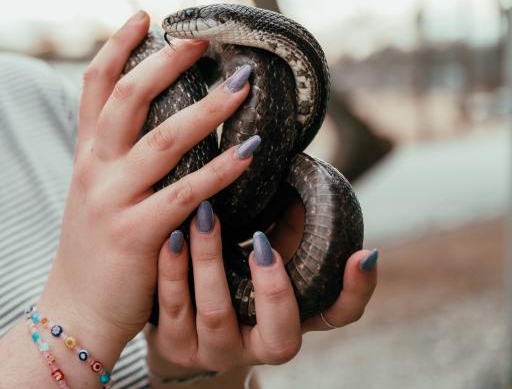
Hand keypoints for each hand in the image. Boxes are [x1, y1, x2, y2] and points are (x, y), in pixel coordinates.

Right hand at [38, 11, 257, 362]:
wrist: (74, 311)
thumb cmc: (96, 250)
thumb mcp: (95, 193)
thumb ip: (116, 157)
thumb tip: (155, 121)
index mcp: (87, 155)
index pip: (95, 87)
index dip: (117, 46)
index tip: (144, 15)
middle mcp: (95, 169)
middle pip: (127, 99)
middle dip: (165, 62)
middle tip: (203, 38)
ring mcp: (112, 200)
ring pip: (162, 140)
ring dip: (206, 109)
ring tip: (242, 85)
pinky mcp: (135, 234)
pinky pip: (185, 194)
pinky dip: (220, 171)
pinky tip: (250, 153)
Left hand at [145, 198, 378, 378]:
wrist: (174, 328)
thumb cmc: (228, 280)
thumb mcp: (260, 260)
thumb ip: (285, 232)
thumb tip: (301, 179)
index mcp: (292, 322)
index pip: (338, 316)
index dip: (355, 291)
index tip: (360, 253)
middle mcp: (259, 347)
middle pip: (279, 331)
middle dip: (272, 286)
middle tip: (262, 242)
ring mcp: (216, 351)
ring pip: (217, 314)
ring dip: (211, 261)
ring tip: (206, 217)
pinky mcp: (174, 346)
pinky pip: (173, 308)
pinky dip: (173, 268)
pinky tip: (171, 236)